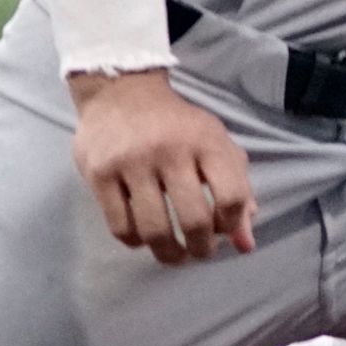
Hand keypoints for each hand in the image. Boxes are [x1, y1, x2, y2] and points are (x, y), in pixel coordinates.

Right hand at [70, 69, 258, 265]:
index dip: (233, 225)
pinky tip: (143, 237)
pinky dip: (135, 242)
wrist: (120, 91)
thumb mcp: (214, 145)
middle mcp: (169, 149)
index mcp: (205, 140)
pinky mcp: (99, 173)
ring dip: (169, 254)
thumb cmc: (177, 125)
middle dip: (201, 249)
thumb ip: (237, 191)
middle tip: (199, 252)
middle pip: (194, 220)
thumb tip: (245, 245)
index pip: (232, 197)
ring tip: (174, 254)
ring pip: (154, 230)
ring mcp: (131, 162)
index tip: (224, 231)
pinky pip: (120, 226)